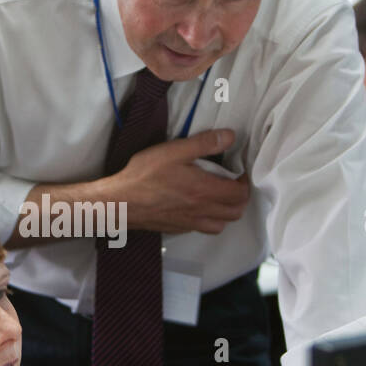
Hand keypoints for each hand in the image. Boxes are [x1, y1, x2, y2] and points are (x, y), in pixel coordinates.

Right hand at [105, 129, 250, 234]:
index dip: (245, 182)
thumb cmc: (144, 176)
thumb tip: (230, 137)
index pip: (240, 194)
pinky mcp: (178, 228)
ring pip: (222, 224)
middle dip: (240, 198)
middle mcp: (202, 210)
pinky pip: (203, 229)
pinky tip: (198, 207)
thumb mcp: (174, 151)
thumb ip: (205, 143)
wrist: (120, 203)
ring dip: (226, 212)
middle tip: (232, 183)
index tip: (238, 172)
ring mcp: (190, 223)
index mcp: (205, 191)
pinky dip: (209, 220)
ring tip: (218, 196)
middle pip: (236, 212)